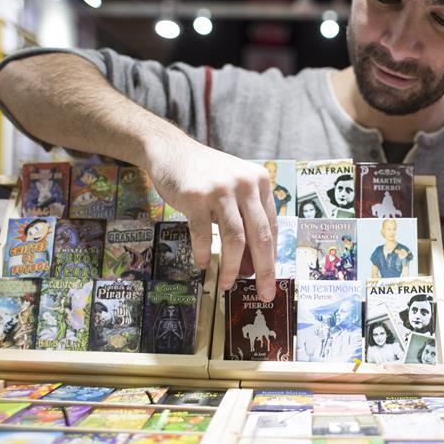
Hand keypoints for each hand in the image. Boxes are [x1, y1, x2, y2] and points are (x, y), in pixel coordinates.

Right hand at [146, 137, 277, 300]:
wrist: (171, 151)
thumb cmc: (206, 177)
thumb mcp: (233, 192)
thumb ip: (245, 222)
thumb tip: (251, 267)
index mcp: (260, 182)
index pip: (271, 227)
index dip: (272, 257)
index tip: (271, 280)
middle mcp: (245, 183)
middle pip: (260, 235)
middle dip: (264, 269)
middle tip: (265, 293)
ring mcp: (221, 189)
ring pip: (235, 238)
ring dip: (232, 267)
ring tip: (227, 283)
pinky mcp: (196, 196)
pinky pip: (204, 233)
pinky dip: (205, 253)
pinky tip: (203, 263)